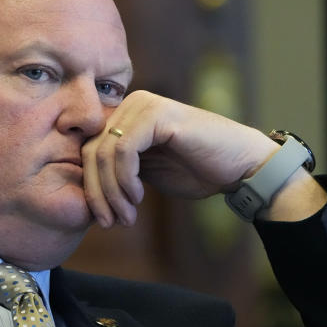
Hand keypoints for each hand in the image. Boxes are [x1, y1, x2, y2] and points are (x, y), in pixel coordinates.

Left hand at [82, 90, 284, 226]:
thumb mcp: (147, 172)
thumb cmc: (196, 171)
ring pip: (104, 152)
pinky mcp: (157, 114)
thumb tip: (85, 190)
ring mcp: (143, 105)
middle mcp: (131, 104)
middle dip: (97, 193)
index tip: (105, 219)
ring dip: (112, 192)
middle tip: (110, 222)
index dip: (91, 188)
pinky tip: (139, 196)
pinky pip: (123, 149)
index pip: (88, 150)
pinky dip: (125, 179)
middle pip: (90, 151)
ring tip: (127, 216)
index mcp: (125, 115)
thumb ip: (119, 172)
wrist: (240, 166)